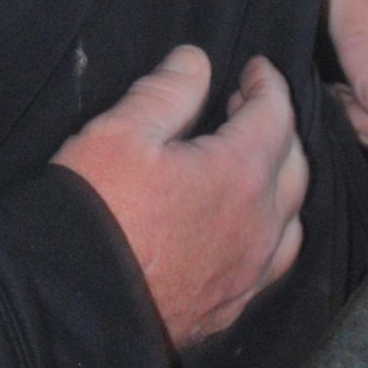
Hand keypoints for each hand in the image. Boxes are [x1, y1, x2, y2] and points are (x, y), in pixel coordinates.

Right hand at [54, 47, 308, 348]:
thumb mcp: (119, 133)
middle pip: (294, 163)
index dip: (268, 84)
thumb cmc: (96, 212)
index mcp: (239, 172)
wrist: (73, 306)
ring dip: (281, 180)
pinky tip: (248, 226)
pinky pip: (275, 260)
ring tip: (252, 164)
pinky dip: (273, 229)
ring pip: (293, 216)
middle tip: (246, 106)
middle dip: (277, 127)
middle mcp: (261, 223)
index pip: (275, 115)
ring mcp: (251, 270)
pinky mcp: (233, 305)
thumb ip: (166, 92)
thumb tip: (197, 62)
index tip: (256, 69)